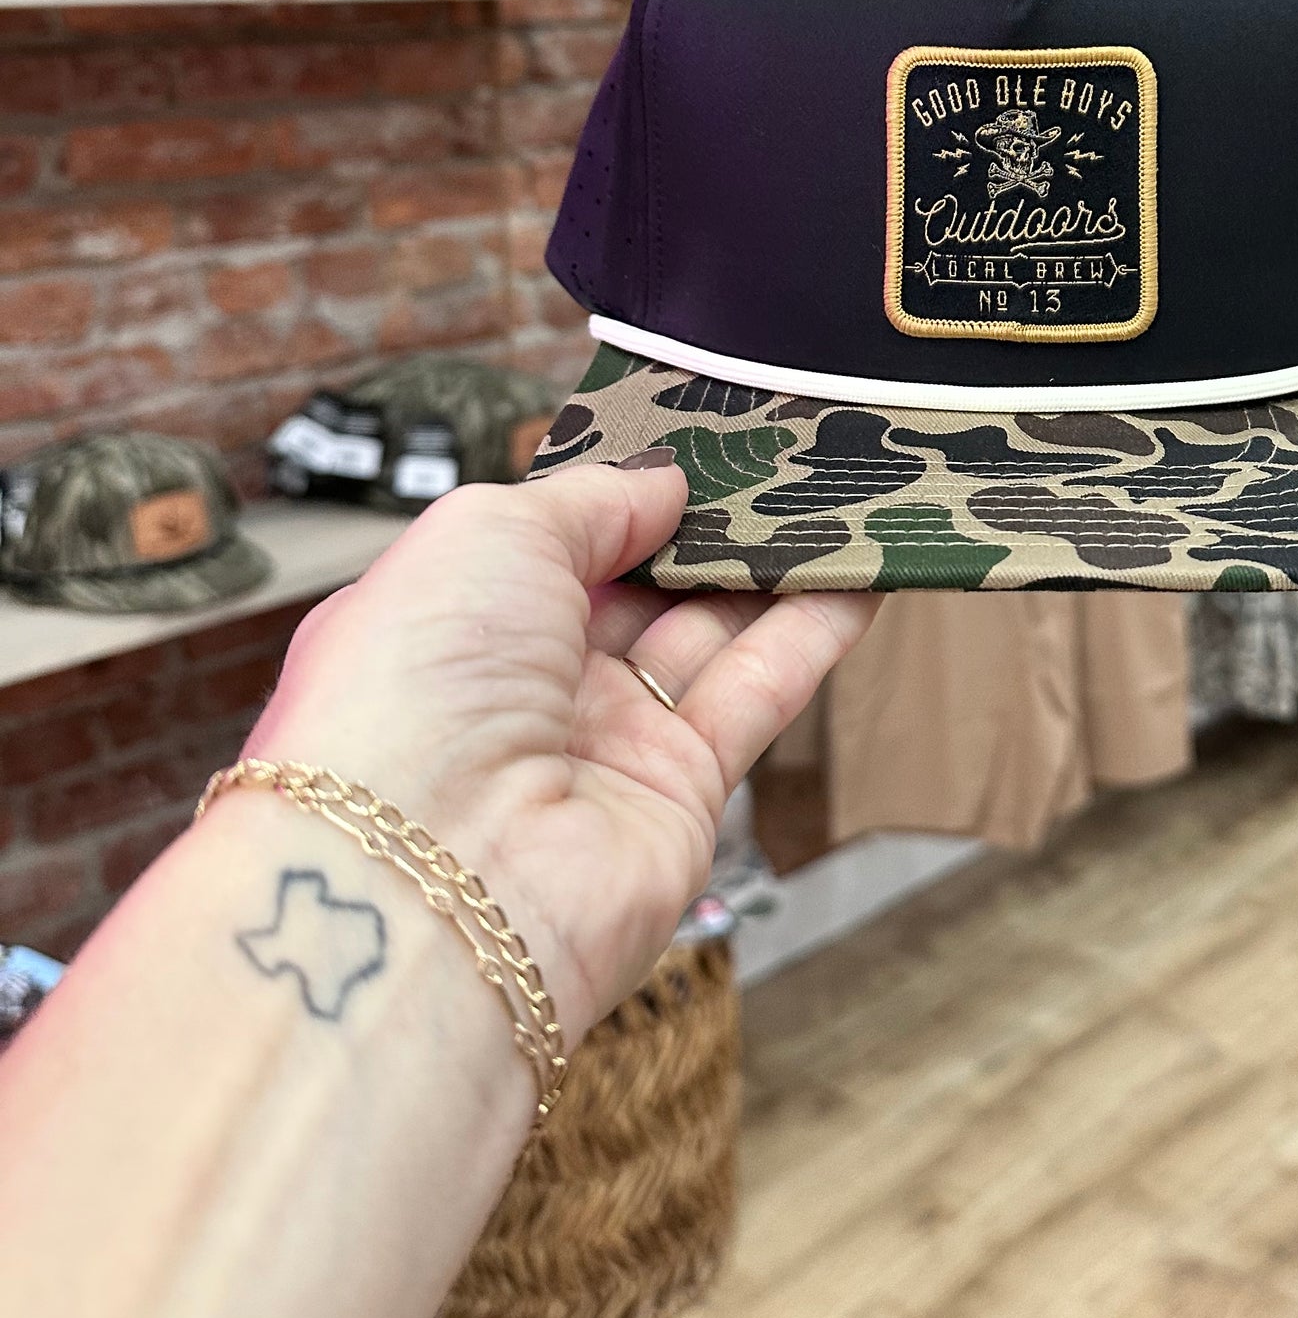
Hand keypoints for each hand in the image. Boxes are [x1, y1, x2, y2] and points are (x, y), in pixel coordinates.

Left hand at [244, 463, 872, 1045]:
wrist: (434, 882)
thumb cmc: (417, 688)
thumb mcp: (488, 534)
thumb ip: (588, 499)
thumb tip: (663, 482)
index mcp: (449, 621)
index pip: (547, 543)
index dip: (617, 492)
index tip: (693, 435)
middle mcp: (522, 686)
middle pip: (638, 585)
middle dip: (706, 522)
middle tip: (784, 450)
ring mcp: (603, 744)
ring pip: (708, 632)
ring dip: (774, 564)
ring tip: (843, 487)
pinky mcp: (681, 794)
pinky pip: (756, 691)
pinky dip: (811, 630)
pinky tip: (860, 570)